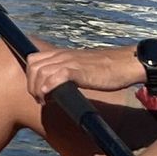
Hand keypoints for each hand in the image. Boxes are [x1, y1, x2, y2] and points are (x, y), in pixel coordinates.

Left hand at [24, 45, 142, 101]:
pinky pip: (56, 76)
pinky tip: (51, 97)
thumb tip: (57, 85)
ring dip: (38, 89)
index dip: (30, 76)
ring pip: (40, 71)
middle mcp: (63, 55)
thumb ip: (68, 71)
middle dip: (31, 84)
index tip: (37, 91)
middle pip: (33, 65)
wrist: (126, 63)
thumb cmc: (107, 68)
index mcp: (62, 54)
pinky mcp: (79, 70)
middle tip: (40, 99)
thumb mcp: (81, 66)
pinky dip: (49, 87)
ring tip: (46, 101)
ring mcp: (70, 61)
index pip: (33, 59)